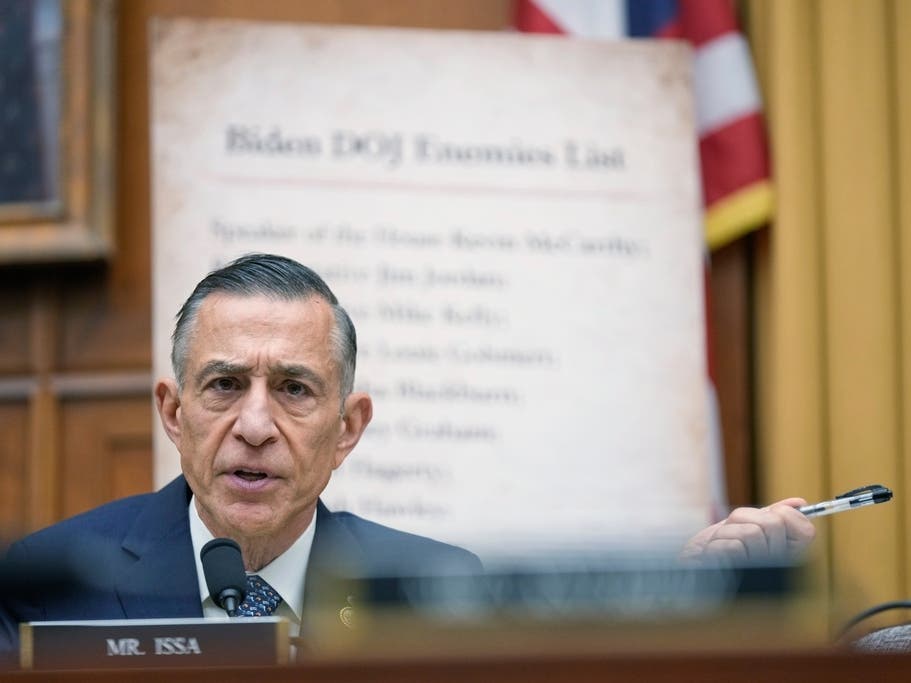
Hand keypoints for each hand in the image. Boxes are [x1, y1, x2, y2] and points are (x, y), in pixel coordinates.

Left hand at [679, 498, 815, 564]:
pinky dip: (718, 544)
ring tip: (724, 543)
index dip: (783, 515)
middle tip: (737, 532)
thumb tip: (800, 504)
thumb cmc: (723, 547)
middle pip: (774, 523)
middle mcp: (779, 567)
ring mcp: (761, 574)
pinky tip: (716, 555)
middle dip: (747, 519)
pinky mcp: (741, 577)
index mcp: (788, 555)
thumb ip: (774, 516)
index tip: (766, 518)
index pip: (806, 530)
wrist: (694, 565)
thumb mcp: (748, 526)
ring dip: (729, 531)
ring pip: (752, 533)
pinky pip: (733, 547)